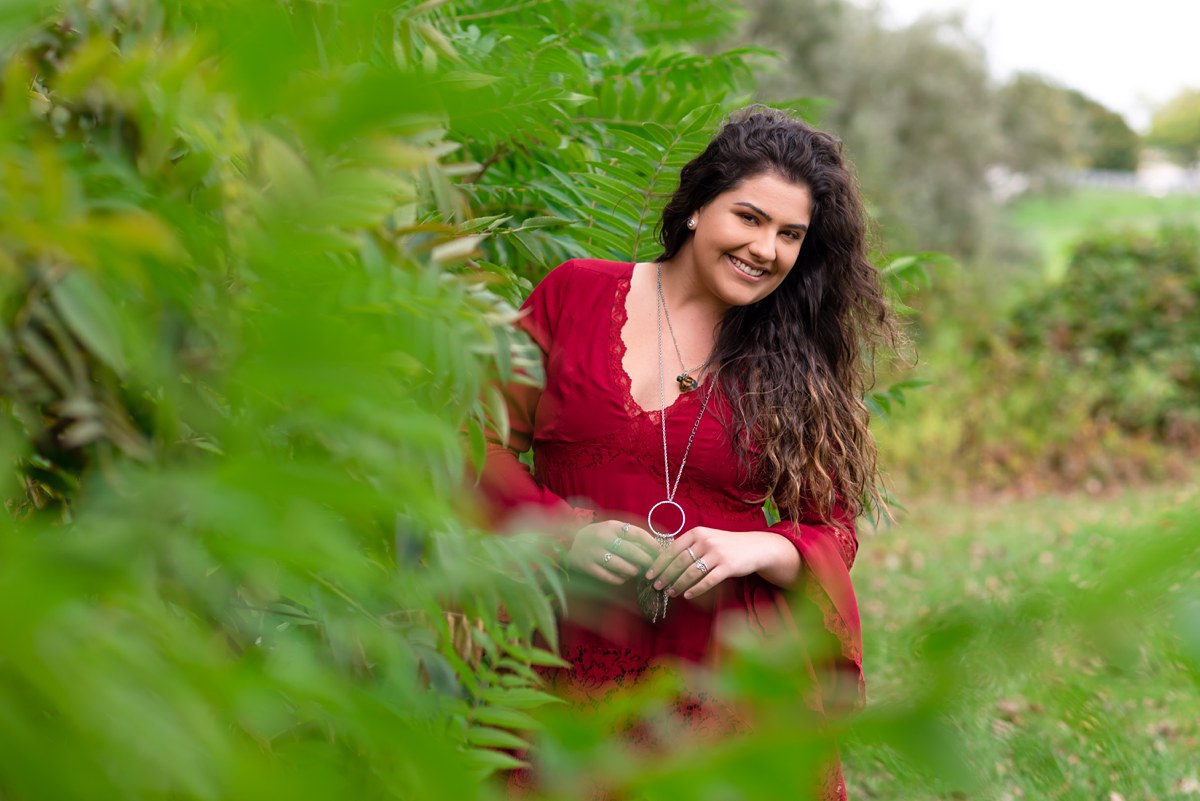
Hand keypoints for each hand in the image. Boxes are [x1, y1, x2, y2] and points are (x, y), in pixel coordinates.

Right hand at [565, 519, 659, 584]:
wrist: (568, 542)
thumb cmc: (597, 536)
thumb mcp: (611, 529)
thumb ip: (629, 535)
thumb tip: (653, 547)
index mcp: (611, 526)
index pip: (636, 533)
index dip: (651, 543)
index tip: (660, 551)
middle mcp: (603, 538)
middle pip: (630, 551)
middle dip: (645, 560)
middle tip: (652, 566)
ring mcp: (594, 553)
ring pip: (620, 565)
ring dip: (633, 570)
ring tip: (637, 571)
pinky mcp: (587, 567)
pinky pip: (609, 576)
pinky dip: (620, 579)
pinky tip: (624, 577)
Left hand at [645, 527, 799, 598]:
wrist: (755, 547)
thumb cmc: (727, 545)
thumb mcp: (708, 538)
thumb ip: (690, 546)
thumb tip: (665, 560)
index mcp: (697, 532)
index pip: (673, 549)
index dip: (659, 562)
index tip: (649, 574)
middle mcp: (706, 541)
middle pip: (679, 561)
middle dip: (665, 575)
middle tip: (656, 586)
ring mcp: (717, 554)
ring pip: (691, 572)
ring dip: (678, 584)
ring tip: (670, 592)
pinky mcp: (727, 567)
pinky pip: (707, 581)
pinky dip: (695, 590)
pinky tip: (687, 595)